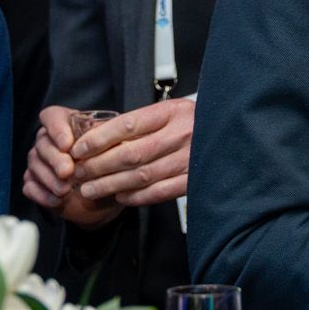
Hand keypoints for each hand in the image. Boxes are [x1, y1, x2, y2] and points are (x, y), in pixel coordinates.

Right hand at [23, 106, 121, 228]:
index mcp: (69, 125)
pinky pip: (29, 185)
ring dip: (49, 178)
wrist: (106, 195)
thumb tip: (107, 142)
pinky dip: (41, 194)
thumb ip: (110, 143)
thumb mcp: (117, 150)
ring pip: (35, 164)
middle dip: (55, 158)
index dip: (56, 128)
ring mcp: (40, 161)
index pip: (53, 116)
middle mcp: (51, 140)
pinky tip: (57, 200)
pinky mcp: (36, 182)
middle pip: (42, 142)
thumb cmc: (112, 165)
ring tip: (65, 190)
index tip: (67, 145)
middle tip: (68, 172)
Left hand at [71, 98, 194, 207]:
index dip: (99, 139)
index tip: (78, 149)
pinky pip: (161, 191)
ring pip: (143, 175)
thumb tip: (96, 138)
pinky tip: (121, 197)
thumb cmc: (193, 122)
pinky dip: (137, 196)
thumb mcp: (169, 112)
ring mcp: (191, 158)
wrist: (230, 132)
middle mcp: (183, 134)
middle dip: (99, 166)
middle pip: (132, 154)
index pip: (128, 124)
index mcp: (172, 112)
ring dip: (111, 185)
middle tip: (79, 174)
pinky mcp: (196, 179)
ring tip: (90, 190)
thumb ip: (140, 124)